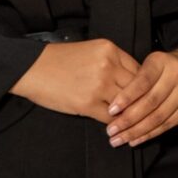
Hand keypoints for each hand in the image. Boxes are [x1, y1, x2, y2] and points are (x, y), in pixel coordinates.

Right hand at [10, 39, 139, 123]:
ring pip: (127, 104)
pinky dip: (114, 123)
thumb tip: (132, 79)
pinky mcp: (87, 104)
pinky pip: (111, 117)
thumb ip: (113, 62)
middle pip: (137, 88)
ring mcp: (98, 85)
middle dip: (141, 101)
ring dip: (129, 115)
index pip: (139, 70)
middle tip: (145, 112)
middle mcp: (108, 66)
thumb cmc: (59, 60)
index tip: (145, 95)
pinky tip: (115, 127)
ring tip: (132, 122)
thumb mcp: (91, 50)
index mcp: (110, 50)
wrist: (32, 68)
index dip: (144, 85)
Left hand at [105, 45, 177, 147]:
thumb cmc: (166, 66)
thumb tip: (115, 108)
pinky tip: (135, 140)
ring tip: (119, 139)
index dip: (126, 97)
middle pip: (150, 102)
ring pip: (158, 117)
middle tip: (111, 131)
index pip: (143, 82)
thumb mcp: (150, 63)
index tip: (111, 111)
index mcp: (162, 62)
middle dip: (128, 119)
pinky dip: (150, 134)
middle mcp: (177, 76)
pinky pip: (167, 125)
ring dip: (136, 131)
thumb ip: (136, 80)